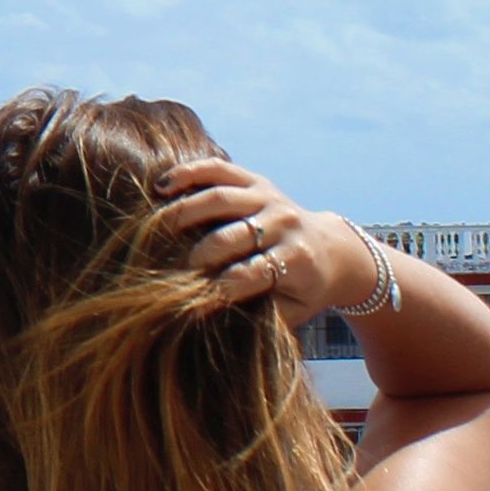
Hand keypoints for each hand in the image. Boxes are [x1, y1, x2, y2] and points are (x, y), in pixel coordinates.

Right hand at [153, 156, 359, 316]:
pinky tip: (162, 187)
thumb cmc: (305, 286)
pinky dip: (188, 173)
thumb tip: (220, 320)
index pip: (248, 274)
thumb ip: (266, 315)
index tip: (189, 303)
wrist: (331, 249)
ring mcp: (270, 197)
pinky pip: (218, 170)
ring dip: (183, 214)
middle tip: (172, 271)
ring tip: (157, 228)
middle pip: (229, 237)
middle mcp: (285, 223)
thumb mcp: (296, 308)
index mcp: (297, 258)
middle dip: (197, 257)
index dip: (216, 289)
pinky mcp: (256, 180)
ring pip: (219, 199)